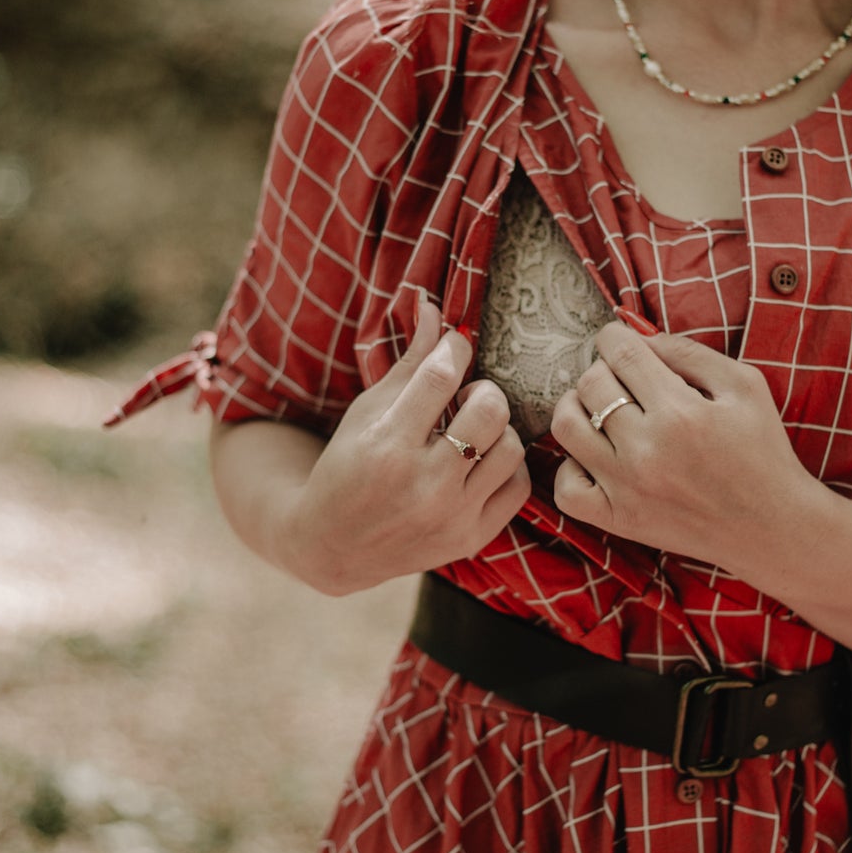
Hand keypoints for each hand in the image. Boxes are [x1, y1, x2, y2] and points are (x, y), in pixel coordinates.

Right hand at [284, 294, 530, 594]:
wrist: (333, 546)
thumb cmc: (346, 466)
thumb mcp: (367, 411)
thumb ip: (409, 363)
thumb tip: (434, 307)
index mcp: (387, 446)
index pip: (441, 376)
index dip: (455, 350)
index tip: (454, 349)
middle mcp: (423, 484)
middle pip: (489, 410)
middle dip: (482, 390)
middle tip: (465, 396)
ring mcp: (451, 516)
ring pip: (509, 447)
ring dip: (496, 428)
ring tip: (473, 430)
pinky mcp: (470, 538)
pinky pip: (518, 486)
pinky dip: (506, 465)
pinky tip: (483, 459)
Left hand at [550, 321, 817, 570]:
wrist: (773, 527)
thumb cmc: (763, 451)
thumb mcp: (744, 385)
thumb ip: (688, 353)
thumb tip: (639, 337)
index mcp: (680, 412)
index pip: (619, 353)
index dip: (613, 337)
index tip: (619, 342)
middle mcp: (647, 450)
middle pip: (590, 384)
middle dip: (602, 369)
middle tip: (622, 379)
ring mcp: (627, 489)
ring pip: (566, 427)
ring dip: (577, 406)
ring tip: (600, 409)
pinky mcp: (620, 521)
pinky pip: (566, 487)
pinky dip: (573, 466)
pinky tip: (598, 457)